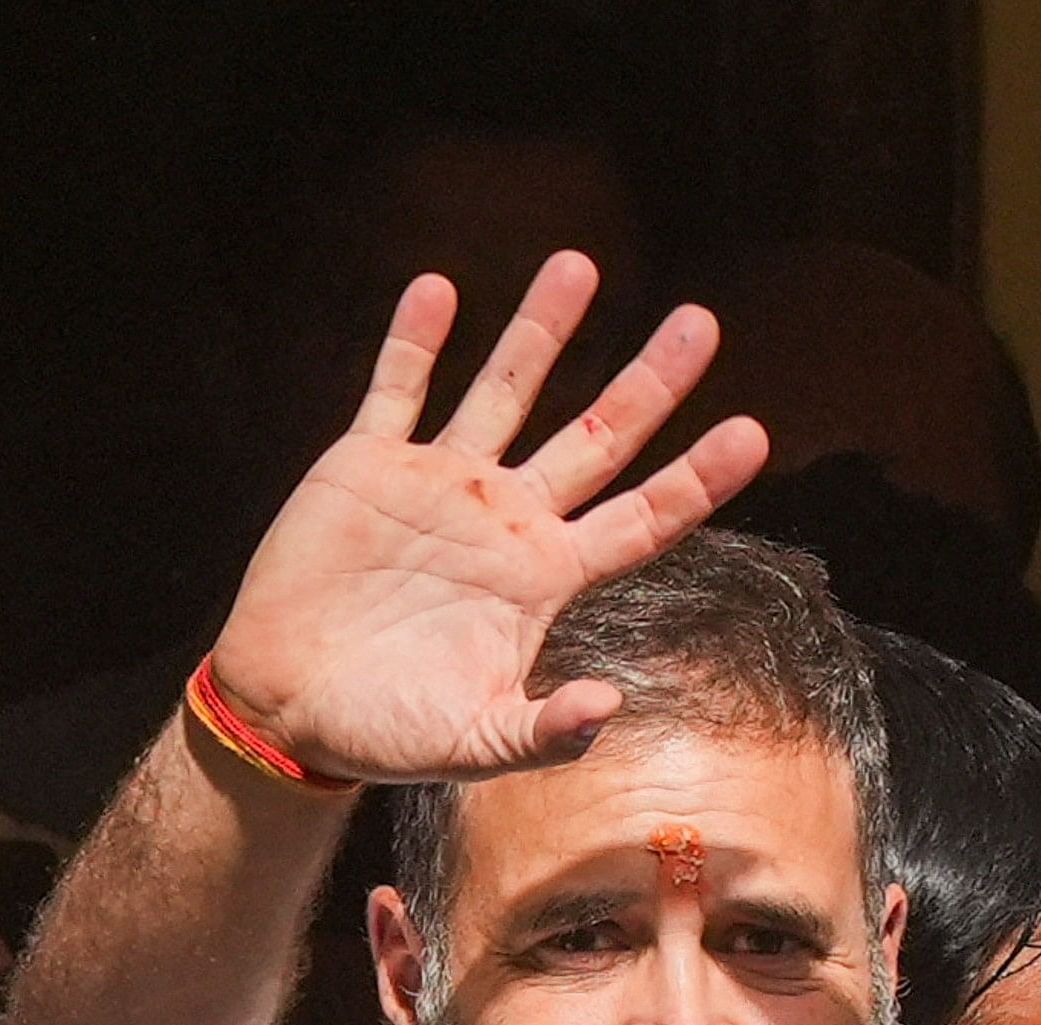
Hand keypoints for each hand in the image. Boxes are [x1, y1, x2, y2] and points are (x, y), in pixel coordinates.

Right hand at [207, 253, 769, 784]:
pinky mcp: (367, 467)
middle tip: (700, 322)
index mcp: (543, 578)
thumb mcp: (472, 743)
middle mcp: (505, 519)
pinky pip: (397, 390)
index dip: (696, 477)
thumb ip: (543, 732)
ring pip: (504, 390)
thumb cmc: (385, 733)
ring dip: (540, 331)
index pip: (641, 518)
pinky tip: (438, 289)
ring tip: (579, 266)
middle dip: (649, 381)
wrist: (288, 708)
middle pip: (596, 436)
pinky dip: (415, 340)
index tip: (752, 432)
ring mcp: (439, 485)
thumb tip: (607, 709)